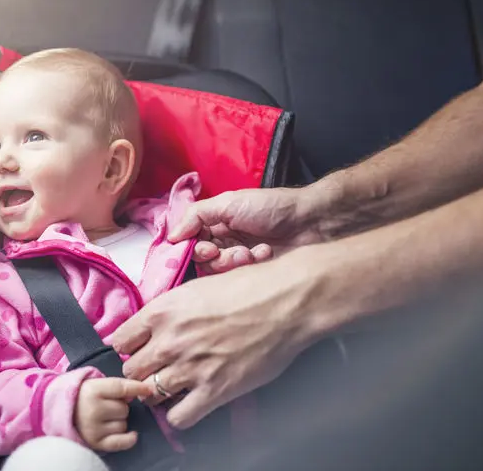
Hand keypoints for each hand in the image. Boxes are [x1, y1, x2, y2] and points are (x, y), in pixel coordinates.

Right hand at [74, 377, 153, 451]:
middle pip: (124, 409)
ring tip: (105, 418)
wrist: (63, 413)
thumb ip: (116, 386)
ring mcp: (94, 428)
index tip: (149, 389)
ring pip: (123, 425)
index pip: (121, 388)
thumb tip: (138, 392)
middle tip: (107, 406)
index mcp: (92, 390)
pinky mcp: (95, 442)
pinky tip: (132, 434)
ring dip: (119, 421)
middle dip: (120, 407)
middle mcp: (93, 410)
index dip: (137, 388)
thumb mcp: (95, 384)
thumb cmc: (83, 397)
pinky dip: (129, 439)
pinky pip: (121, 442)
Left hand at [112, 249, 326, 429]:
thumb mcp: (197, 288)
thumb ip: (171, 310)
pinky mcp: (215, 390)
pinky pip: (179, 418)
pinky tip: (191, 403)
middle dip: (142, 371)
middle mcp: (170, 340)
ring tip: (175, 386)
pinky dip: (180, 415)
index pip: (120, 340)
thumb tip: (154, 326)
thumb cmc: (249, 287)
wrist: (287, 301)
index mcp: (163, 310)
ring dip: (159, 393)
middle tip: (158, 369)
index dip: (130, 347)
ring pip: (149, 394)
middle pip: (130, 370)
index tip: (139, 349)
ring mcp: (191, 367)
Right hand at [169, 188, 325, 273]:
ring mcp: (237, 260)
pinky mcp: (252, 275)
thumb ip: (196, 216)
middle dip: (215, 258)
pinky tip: (265, 254)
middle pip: (201, 261)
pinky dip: (250, 267)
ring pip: (218, 272)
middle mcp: (222, 242)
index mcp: (213, 224)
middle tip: (232, 251)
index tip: (206, 248)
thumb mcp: (229, 203)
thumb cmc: (271, 207)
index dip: (193, 249)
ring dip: (233, 262)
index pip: (189, 243)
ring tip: (253, 252)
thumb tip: (171, 236)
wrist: (310, 221)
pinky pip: (237, 280)